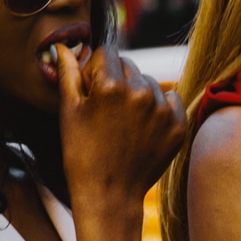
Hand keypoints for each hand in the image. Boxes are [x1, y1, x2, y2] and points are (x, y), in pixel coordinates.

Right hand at [56, 43, 186, 240]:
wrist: (109, 195)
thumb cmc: (82, 154)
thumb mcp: (69, 112)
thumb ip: (68, 73)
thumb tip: (62, 46)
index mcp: (112, 86)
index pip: (107, 53)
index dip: (95, 70)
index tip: (91, 89)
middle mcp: (142, 93)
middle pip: (128, 66)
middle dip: (116, 80)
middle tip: (106, 112)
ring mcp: (163, 110)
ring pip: (149, 83)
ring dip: (137, 94)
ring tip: (123, 123)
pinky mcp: (178, 126)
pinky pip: (170, 101)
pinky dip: (158, 109)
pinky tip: (142, 128)